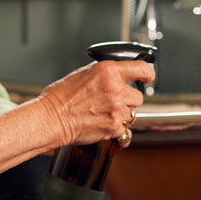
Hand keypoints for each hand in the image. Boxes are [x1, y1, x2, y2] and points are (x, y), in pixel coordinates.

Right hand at [38, 60, 154, 146]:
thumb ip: (104, 74)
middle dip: (127, 100)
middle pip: (138, 96)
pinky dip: (117, 130)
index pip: (141, 68)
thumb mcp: (82, 73)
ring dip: (122, 115)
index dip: (148, 74)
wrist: (52, 118)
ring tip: (103, 114)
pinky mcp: (114, 127)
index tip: (148, 76)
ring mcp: (116, 109)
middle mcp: (115, 88)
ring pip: (132, 114)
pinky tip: (103, 125)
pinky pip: (125, 131)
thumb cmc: (60, 96)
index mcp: (108, 71)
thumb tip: (116, 76)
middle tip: (111, 102)